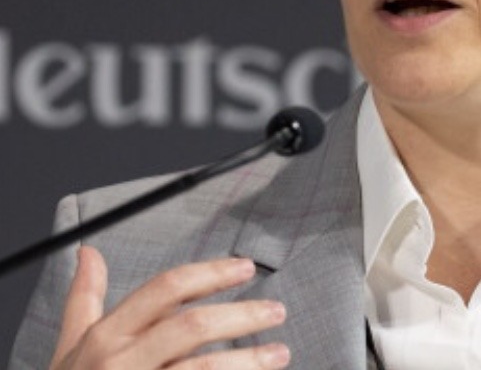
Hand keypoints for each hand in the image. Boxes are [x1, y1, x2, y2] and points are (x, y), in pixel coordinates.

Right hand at [50, 246, 290, 368]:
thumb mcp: (71, 347)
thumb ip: (84, 299)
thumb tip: (89, 252)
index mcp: (105, 336)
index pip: (165, 288)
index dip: (210, 273)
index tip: (246, 268)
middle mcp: (120, 362)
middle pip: (193, 325)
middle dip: (242, 316)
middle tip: (277, 310)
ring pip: (204, 368)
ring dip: (249, 360)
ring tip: (280, 353)